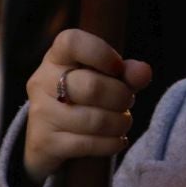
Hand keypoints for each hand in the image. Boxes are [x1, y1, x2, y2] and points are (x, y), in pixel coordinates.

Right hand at [22, 29, 153, 185]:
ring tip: (122, 123)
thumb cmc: (83, 100)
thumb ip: (127, 74)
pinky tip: (117, 141)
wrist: (49, 139)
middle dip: (121, 97)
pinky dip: (111, 144)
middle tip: (127, 102)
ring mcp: (41, 113)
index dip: (101, 52)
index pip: (72, 42)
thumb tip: (144, 72)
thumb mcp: (106, 81)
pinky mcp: (45, 142)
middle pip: (91, 86)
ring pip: (94, 120)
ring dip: (120, 124)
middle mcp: (42, 81)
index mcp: (56, 57)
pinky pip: (88, 144)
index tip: (117, 68)